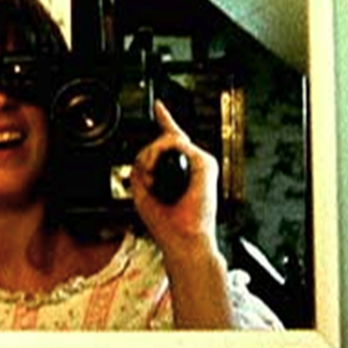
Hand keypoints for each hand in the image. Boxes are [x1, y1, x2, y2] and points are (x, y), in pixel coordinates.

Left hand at [132, 100, 219, 259]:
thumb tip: (145, 154)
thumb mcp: (143, 194)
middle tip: (146, 180)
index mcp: (178, 172)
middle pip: (163, 140)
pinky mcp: (206, 163)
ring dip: (150, 158)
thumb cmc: (168, 225)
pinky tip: (156, 172)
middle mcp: (192, 164)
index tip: (158, 106)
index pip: (171, 140)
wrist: (184, 240)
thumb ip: (141, 171)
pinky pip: (176, 143)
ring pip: (168, 139)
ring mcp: (200, 163)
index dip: (165, 120)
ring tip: (151, 181)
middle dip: (146, 156)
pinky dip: (159, 155)